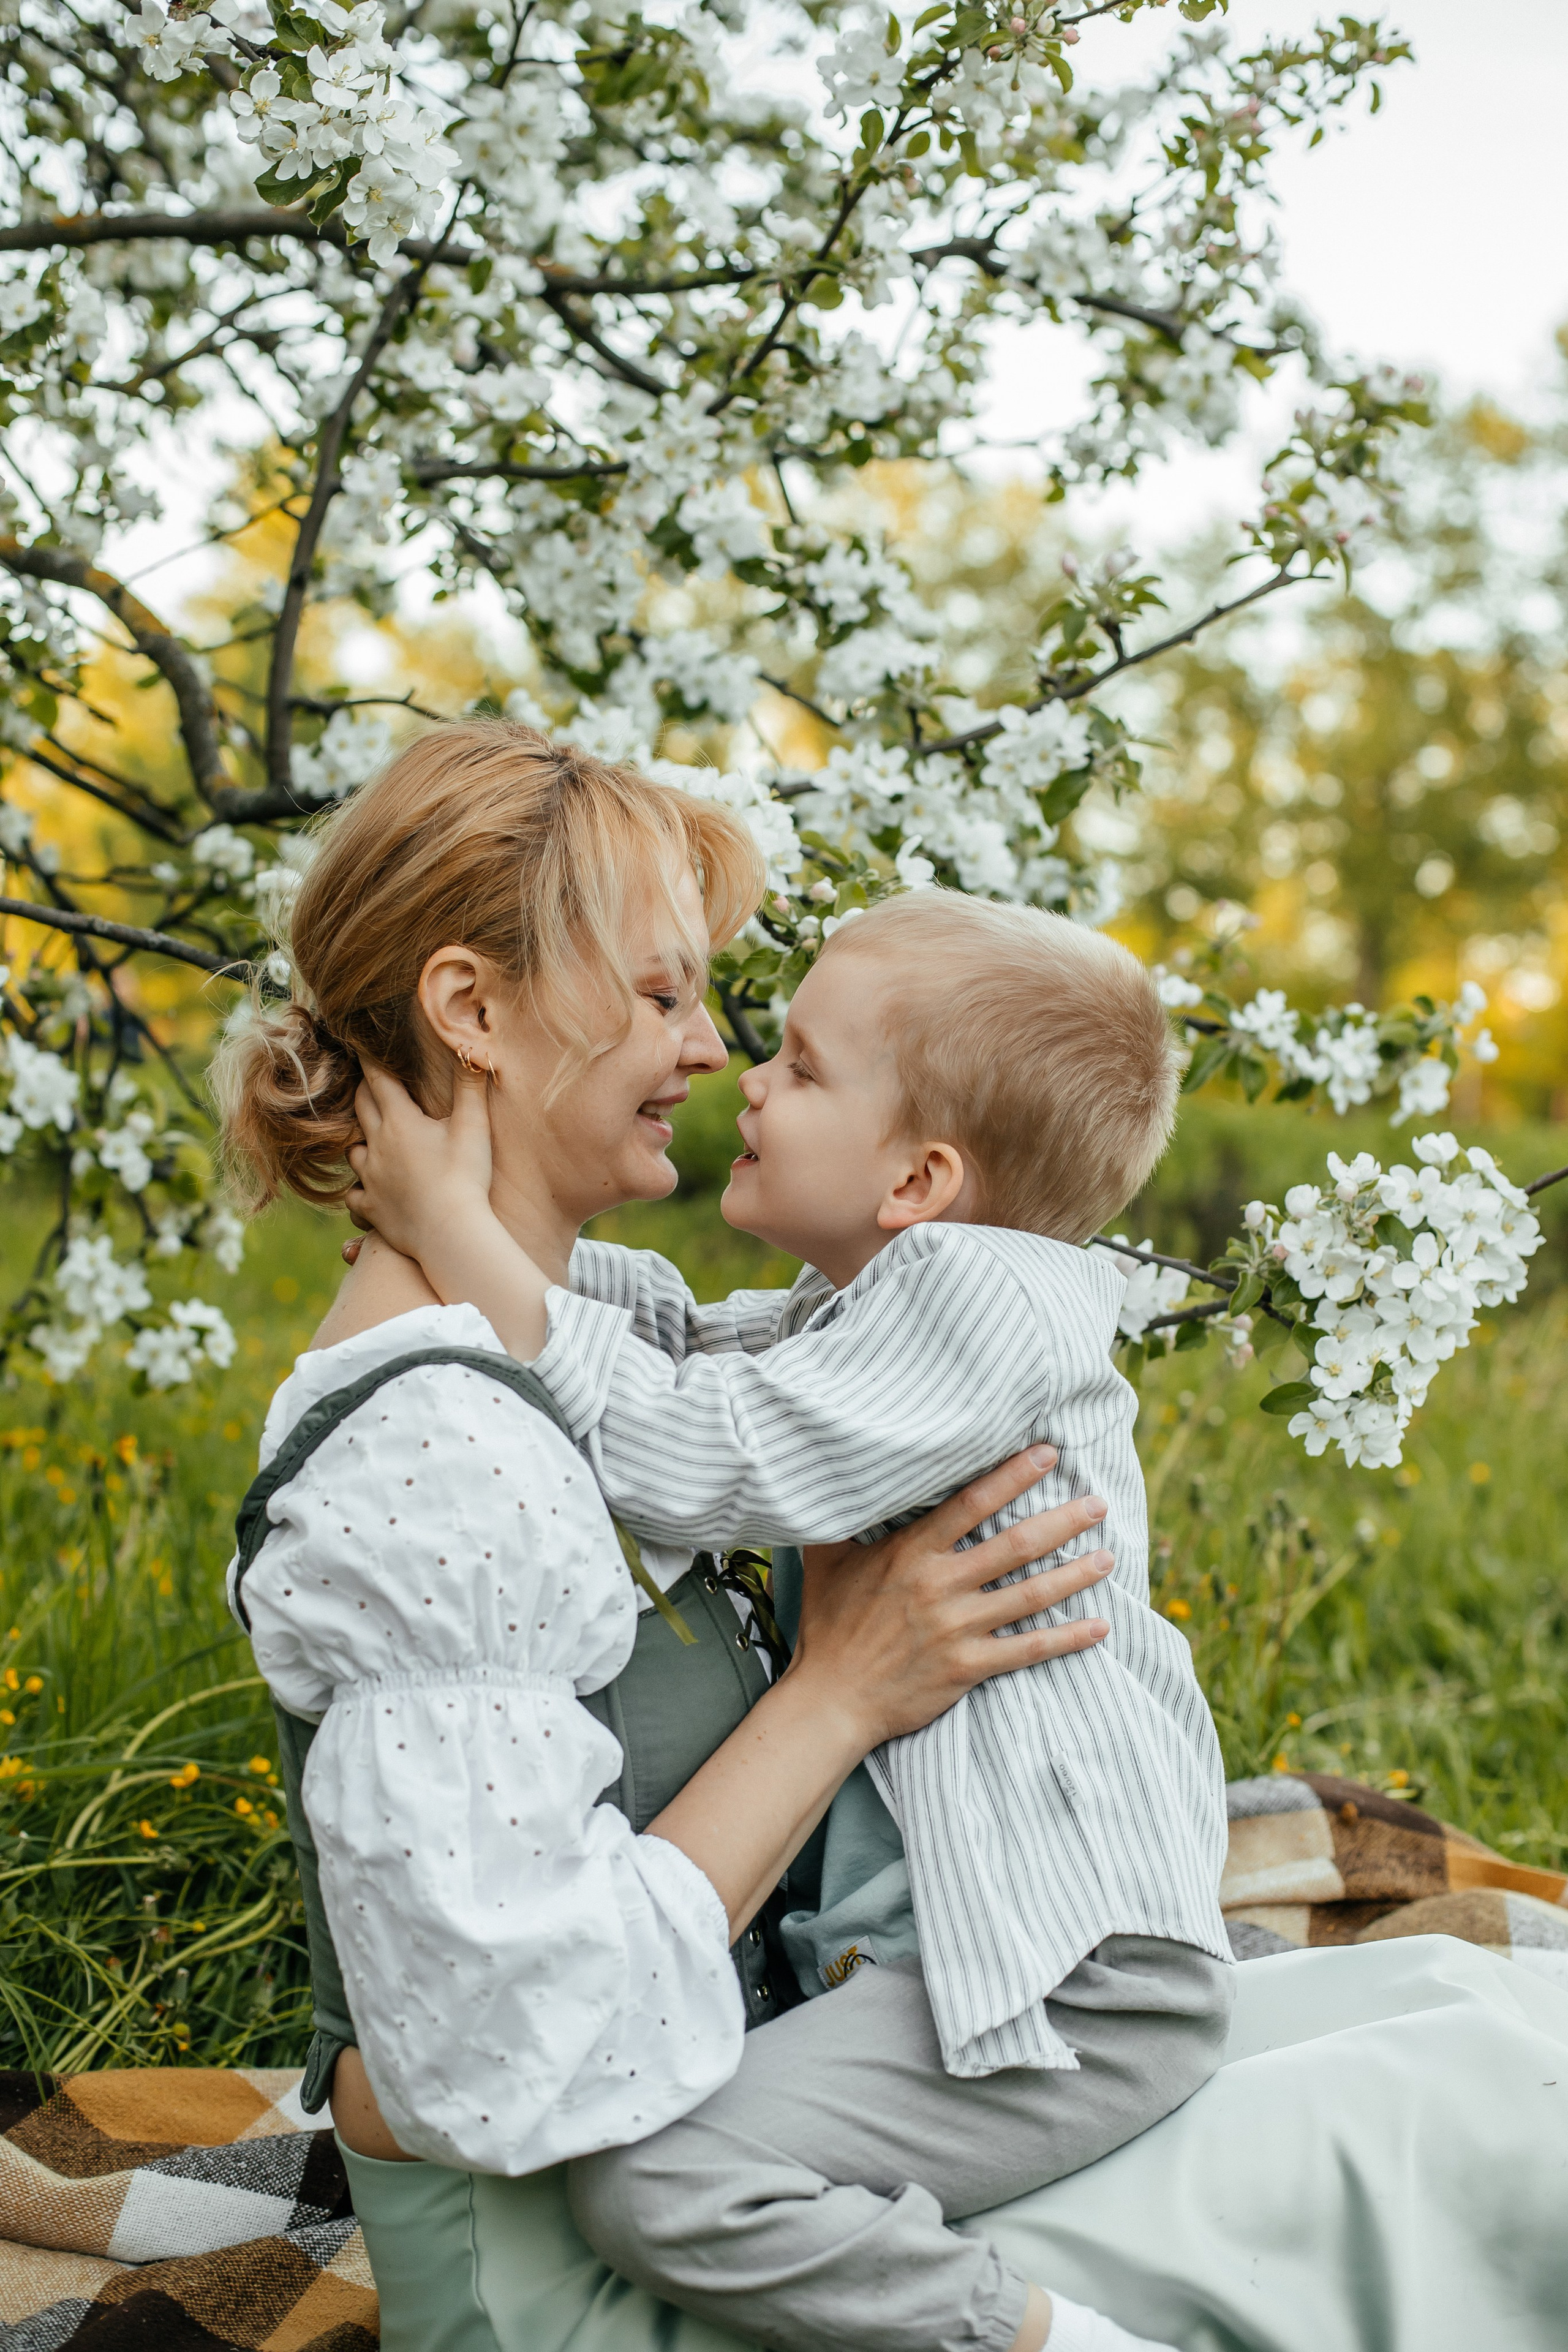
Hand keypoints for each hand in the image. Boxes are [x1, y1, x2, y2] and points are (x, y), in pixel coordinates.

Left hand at [345, 1059, 493, 1269]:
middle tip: (370, 1082)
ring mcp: (370, 1179)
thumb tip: (471, 1046)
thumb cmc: (465, 1177)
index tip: (359, 1045)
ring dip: (360, 1140)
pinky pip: (353, 1196)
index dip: (369, 1060)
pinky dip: (358, 1190)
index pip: (378, 1080)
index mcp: (399, 1121)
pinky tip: (367, 1190)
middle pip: (361, 1108)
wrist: (450, 1234)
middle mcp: (377, 1146)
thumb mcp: (473, 1126)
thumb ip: (470, 1085)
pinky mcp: (371, 1209)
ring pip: (352, 1152)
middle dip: (365, 1092)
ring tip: (371, 1138)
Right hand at [790, 1445, 1111, 1748]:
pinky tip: (1100, 1627)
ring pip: (1030, 1594)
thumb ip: (840, 1519)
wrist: (831, 1699)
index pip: (972, 1503)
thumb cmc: (828, 1626)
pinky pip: (1028, 1648)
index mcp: (912, 1553)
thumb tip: (831, 1479)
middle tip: (1098, 1504)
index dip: (1013, 1476)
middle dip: (1063, 1521)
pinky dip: (1067, 1638)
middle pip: (1015, 1545)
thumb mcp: (826, 1560)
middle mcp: (940, 1586)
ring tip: (1108, 1557)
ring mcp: (958, 1628)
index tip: (1048, 1455)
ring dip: (1074, 1575)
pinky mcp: (968, 1666)